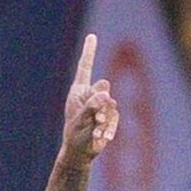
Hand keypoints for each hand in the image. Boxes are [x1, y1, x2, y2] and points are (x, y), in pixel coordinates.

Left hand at [61, 34, 118, 164]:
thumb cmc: (75, 136)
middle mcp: (90, 95)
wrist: (80, 154)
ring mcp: (101, 105)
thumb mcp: (81, 121)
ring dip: (105, 120)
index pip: (85, 68)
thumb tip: (105, 93)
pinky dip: (110, 128)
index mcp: (78, 92)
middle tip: (96, 118)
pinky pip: (116, 117)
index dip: (89, 52)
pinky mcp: (109, 116)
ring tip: (96, 132)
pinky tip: (103, 139)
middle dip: (101, 103)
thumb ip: (92, 105)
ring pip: (112, 104)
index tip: (92, 36)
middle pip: (104, 87)